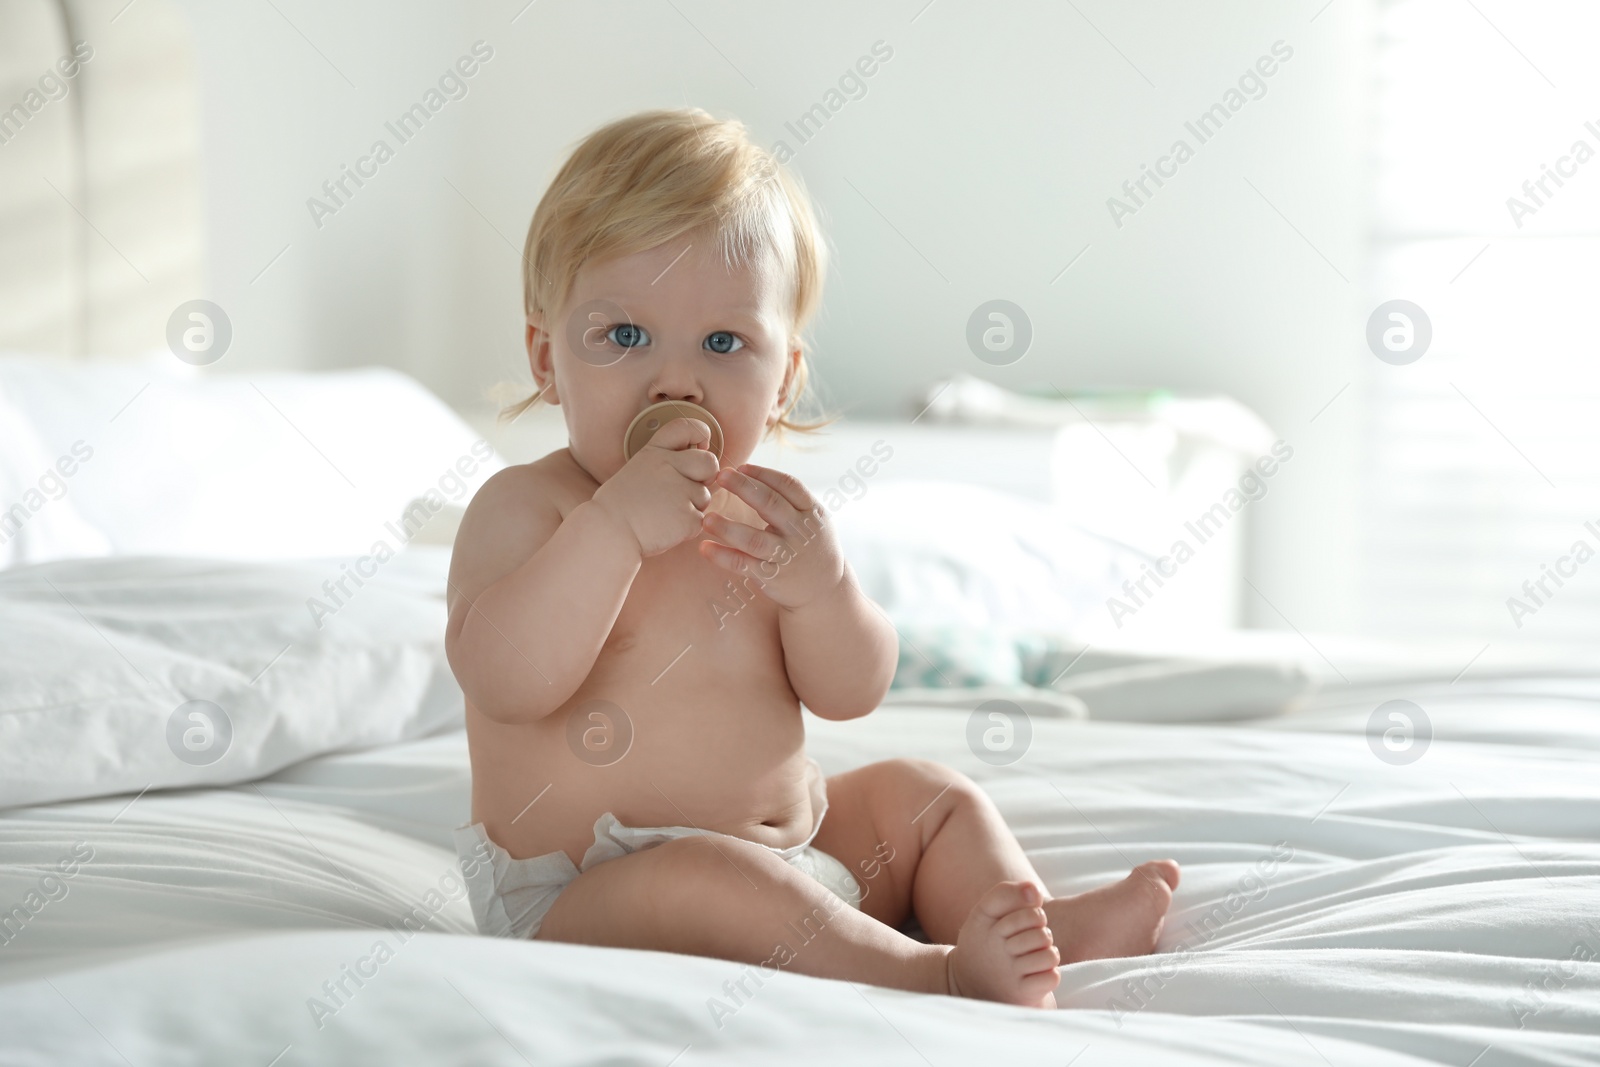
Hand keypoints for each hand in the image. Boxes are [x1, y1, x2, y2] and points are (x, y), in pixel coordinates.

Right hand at [590, 418, 718, 557]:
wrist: (608, 532)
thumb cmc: (621, 505)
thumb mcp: (638, 468)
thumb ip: (666, 462)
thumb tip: (698, 466)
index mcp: (655, 451)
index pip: (688, 427)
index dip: (700, 434)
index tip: (698, 447)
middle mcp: (669, 466)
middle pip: (710, 463)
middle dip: (705, 477)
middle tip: (685, 490)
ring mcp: (680, 491)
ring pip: (704, 496)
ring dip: (691, 507)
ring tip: (663, 513)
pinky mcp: (687, 517)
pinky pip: (699, 520)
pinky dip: (687, 528)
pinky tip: (665, 527)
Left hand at [698, 463, 846, 610]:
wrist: (826, 587)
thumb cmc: (810, 543)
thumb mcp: (811, 518)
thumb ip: (787, 499)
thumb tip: (746, 474)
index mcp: (811, 511)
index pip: (789, 485)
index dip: (764, 474)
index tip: (740, 467)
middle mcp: (800, 532)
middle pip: (771, 505)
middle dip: (744, 488)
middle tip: (720, 476)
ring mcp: (787, 555)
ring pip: (755, 540)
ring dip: (729, 528)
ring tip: (706, 519)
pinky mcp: (773, 576)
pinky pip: (744, 565)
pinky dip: (724, 556)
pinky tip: (705, 548)